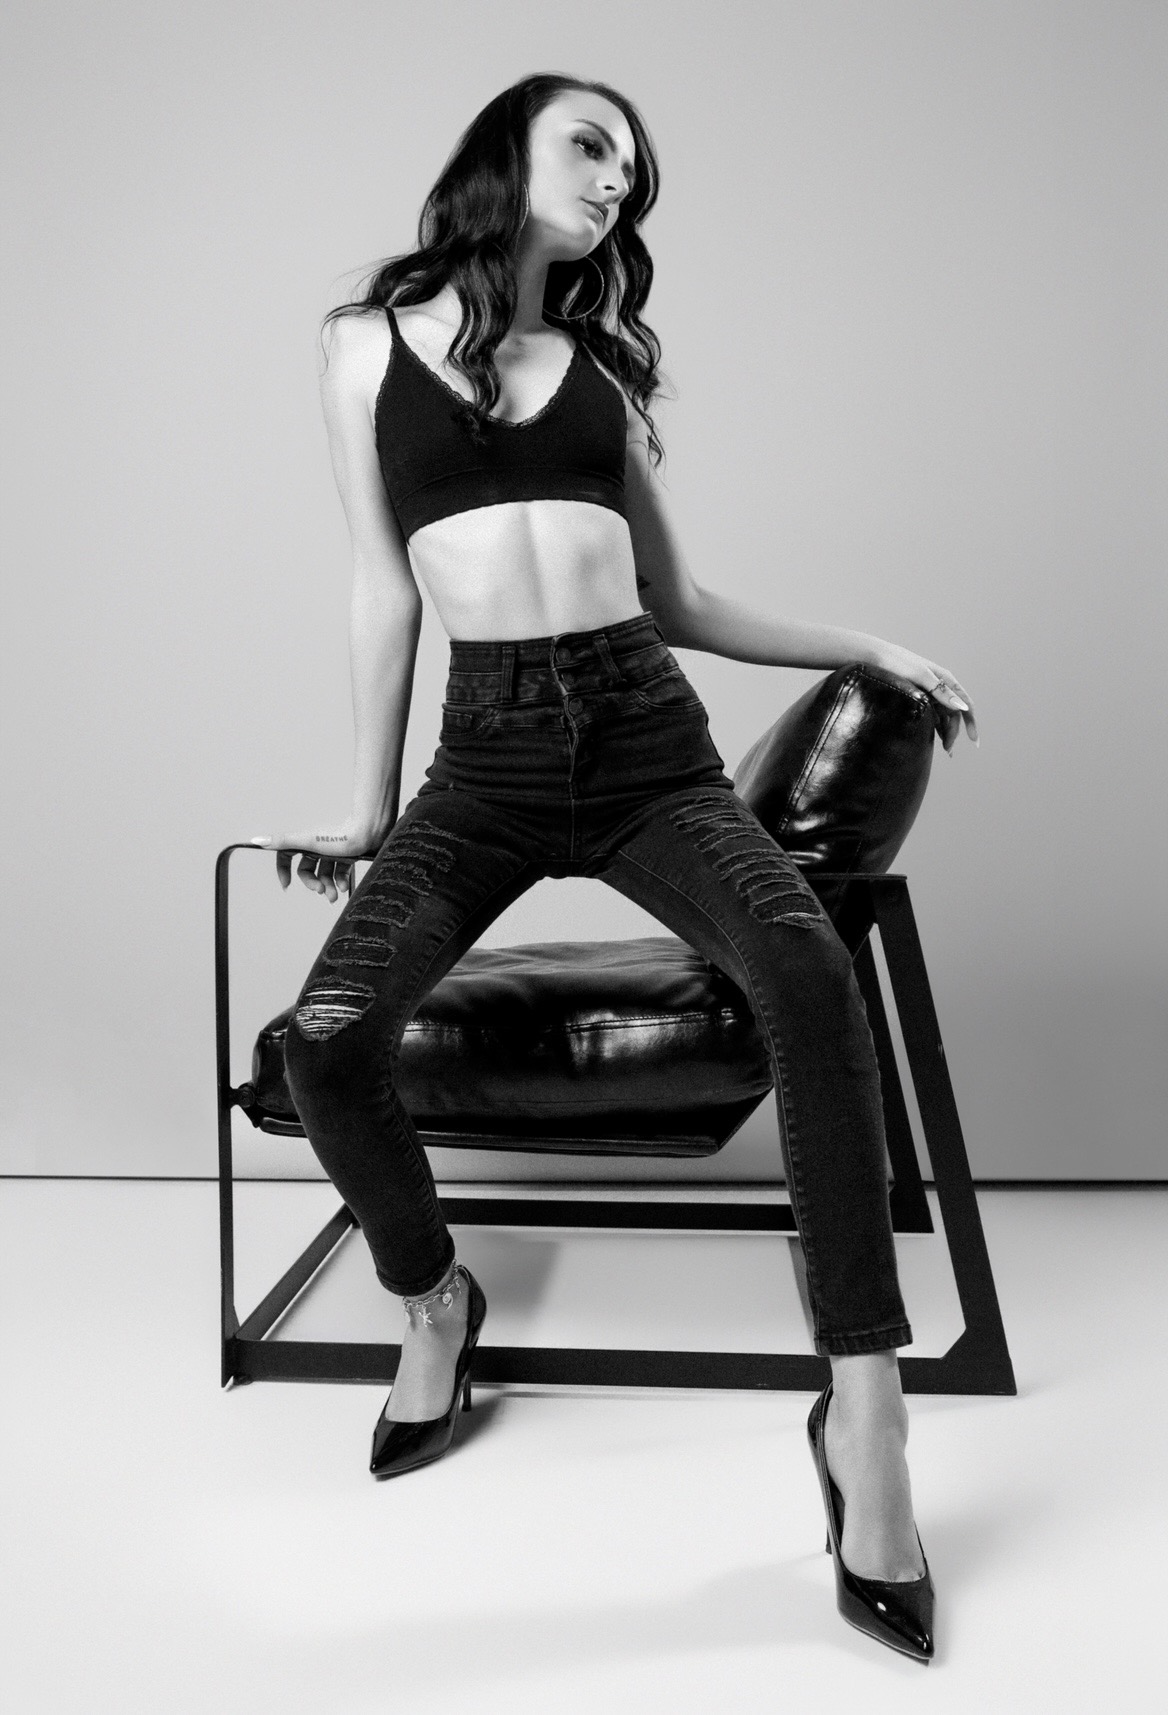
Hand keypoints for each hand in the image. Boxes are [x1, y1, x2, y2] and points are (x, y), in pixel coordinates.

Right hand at [249, 815, 384, 901]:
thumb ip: (282, 842)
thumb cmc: (341, 836)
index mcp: (306, 841)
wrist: (370, 833)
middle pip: (308, 869)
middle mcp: (318, 846)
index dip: (283, 870)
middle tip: (321, 891)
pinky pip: (340, 872)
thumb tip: (256, 840)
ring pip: (325, 873)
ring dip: (328, 887)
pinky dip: (340, 882)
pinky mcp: (349, 855)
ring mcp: (334, 851)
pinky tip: (344, 888)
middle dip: (313, 883)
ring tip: (335, 896)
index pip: (287, 855)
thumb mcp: (308, 842)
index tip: (286, 885)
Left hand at [867, 645, 978, 754]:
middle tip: (949, 750)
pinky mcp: (918, 698)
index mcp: (945, 680)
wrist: (875, 658)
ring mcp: (929, 693)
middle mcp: (939, 687)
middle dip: (954, 732)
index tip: (974, 740)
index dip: (972, 723)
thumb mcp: (921, 677)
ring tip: (945, 749)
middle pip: (954, 714)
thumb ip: (941, 692)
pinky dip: (936, 727)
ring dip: (946, 732)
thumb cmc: (898, 664)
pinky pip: (932, 715)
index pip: (966, 704)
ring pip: (944, 716)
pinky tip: (936, 738)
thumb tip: (962, 707)